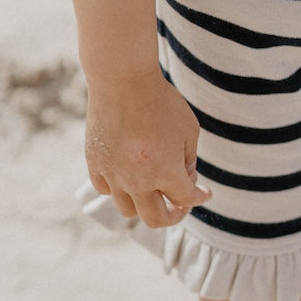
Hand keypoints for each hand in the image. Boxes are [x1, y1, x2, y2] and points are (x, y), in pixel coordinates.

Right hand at [84, 68, 210, 227]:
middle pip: (155, 220)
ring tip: (152, 190)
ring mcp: (113, 175)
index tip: (205, 193)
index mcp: (166, 173)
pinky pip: (105, 189)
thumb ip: (188, 159)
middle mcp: (138, 181)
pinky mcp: (95, 164)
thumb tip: (184, 178)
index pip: (187, 199)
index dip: (199, 197)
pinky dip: (118, 189)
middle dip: (173, 216)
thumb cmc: (162, 102)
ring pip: (128, 210)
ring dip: (144, 204)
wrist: (123, 80)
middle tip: (179, 206)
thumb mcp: (189, 129)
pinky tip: (127, 176)